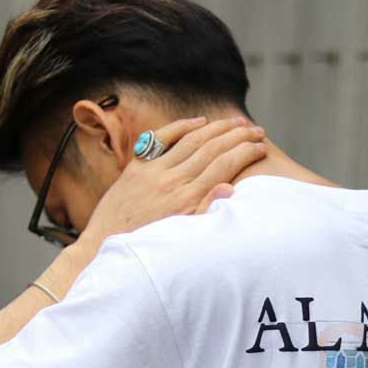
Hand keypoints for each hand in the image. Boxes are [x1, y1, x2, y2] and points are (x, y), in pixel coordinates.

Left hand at [75, 115, 266, 255]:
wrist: (106, 245)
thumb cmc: (147, 245)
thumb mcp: (180, 236)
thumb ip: (204, 211)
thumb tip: (228, 189)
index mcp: (187, 201)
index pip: (224, 166)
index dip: (246, 153)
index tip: (261, 147)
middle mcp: (172, 182)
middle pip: (212, 149)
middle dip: (238, 136)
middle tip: (257, 130)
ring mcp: (153, 171)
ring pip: (192, 140)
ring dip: (217, 127)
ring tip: (236, 122)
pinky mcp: (136, 167)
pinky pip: (162, 138)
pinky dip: (181, 127)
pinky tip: (199, 121)